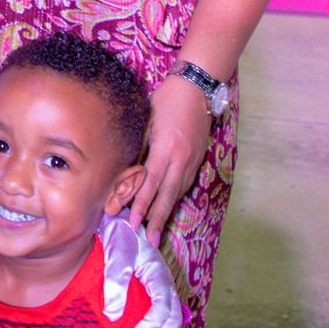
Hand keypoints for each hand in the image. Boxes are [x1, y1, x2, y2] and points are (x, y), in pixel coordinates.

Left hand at [97, 213, 184, 327]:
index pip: (163, 306)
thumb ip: (115, 280)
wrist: (119, 223)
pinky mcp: (157, 296)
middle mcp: (166, 285)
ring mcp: (164, 291)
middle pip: (174, 320)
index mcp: (159, 274)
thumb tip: (113, 315)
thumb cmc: (118, 236)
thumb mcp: (116, 252)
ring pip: (177, 323)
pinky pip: (170, 321)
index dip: (152, 327)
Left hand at [131, 74, 211, 245]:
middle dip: (156, 219)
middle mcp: (181, 159)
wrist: (197, 87)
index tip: (132, 222)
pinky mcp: (199, 158)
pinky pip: (185, 183)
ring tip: (156, 230)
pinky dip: (175, 197)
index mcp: (166, 149)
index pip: (151, 183)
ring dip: (166, 211)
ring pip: (178, 192)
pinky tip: (168, 206)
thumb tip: (129, 171)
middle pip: (167, 195)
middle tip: (148, 240)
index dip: (141, 204)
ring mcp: (193, 160)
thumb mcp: (148, 121)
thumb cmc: (167, 99)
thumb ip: (141, 148)